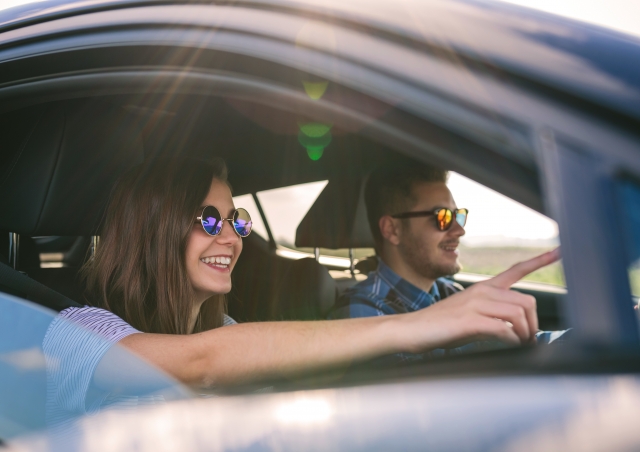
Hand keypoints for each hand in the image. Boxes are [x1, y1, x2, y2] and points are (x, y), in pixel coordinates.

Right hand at [400, 248, 560, 351]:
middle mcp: (482, 291)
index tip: (560, 251)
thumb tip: (517, 328)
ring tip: (519, 345)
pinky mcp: (470, 321)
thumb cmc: (442, 325)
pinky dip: (512, 341)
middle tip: (528, 340)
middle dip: (534, 324)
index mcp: (484, 287)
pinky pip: (505, 329)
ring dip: (525, 335)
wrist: (413, 329)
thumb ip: (493, 314)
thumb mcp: (470, 314)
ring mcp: (476, 305)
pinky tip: (508, 346)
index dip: (540, 260)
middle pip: (527, 301)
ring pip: (519, 315)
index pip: (516, 270)